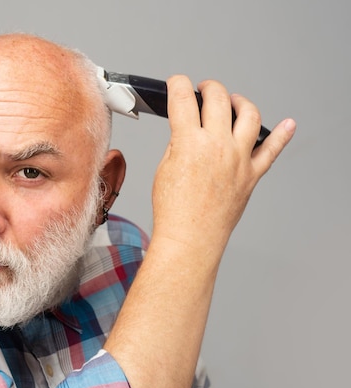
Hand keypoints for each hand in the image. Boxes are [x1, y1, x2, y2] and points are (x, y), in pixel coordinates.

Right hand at [151, 75, 295, 253]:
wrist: (191, 237)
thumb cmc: (174, 210)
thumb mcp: (165, 168)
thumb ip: (179, 143)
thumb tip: (188, 129)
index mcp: (189, 142)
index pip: (183, 99)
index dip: (178, 84)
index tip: (177, 83)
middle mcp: (218, 146)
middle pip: (219, 98)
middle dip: (209, 87)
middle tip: (203, 89)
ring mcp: (238, 159)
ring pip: (250, 115)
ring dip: (241, 102)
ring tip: (234, 101)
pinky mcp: (251, 174)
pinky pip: (272, 150)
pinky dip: (283, 135)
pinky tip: (288, 125)